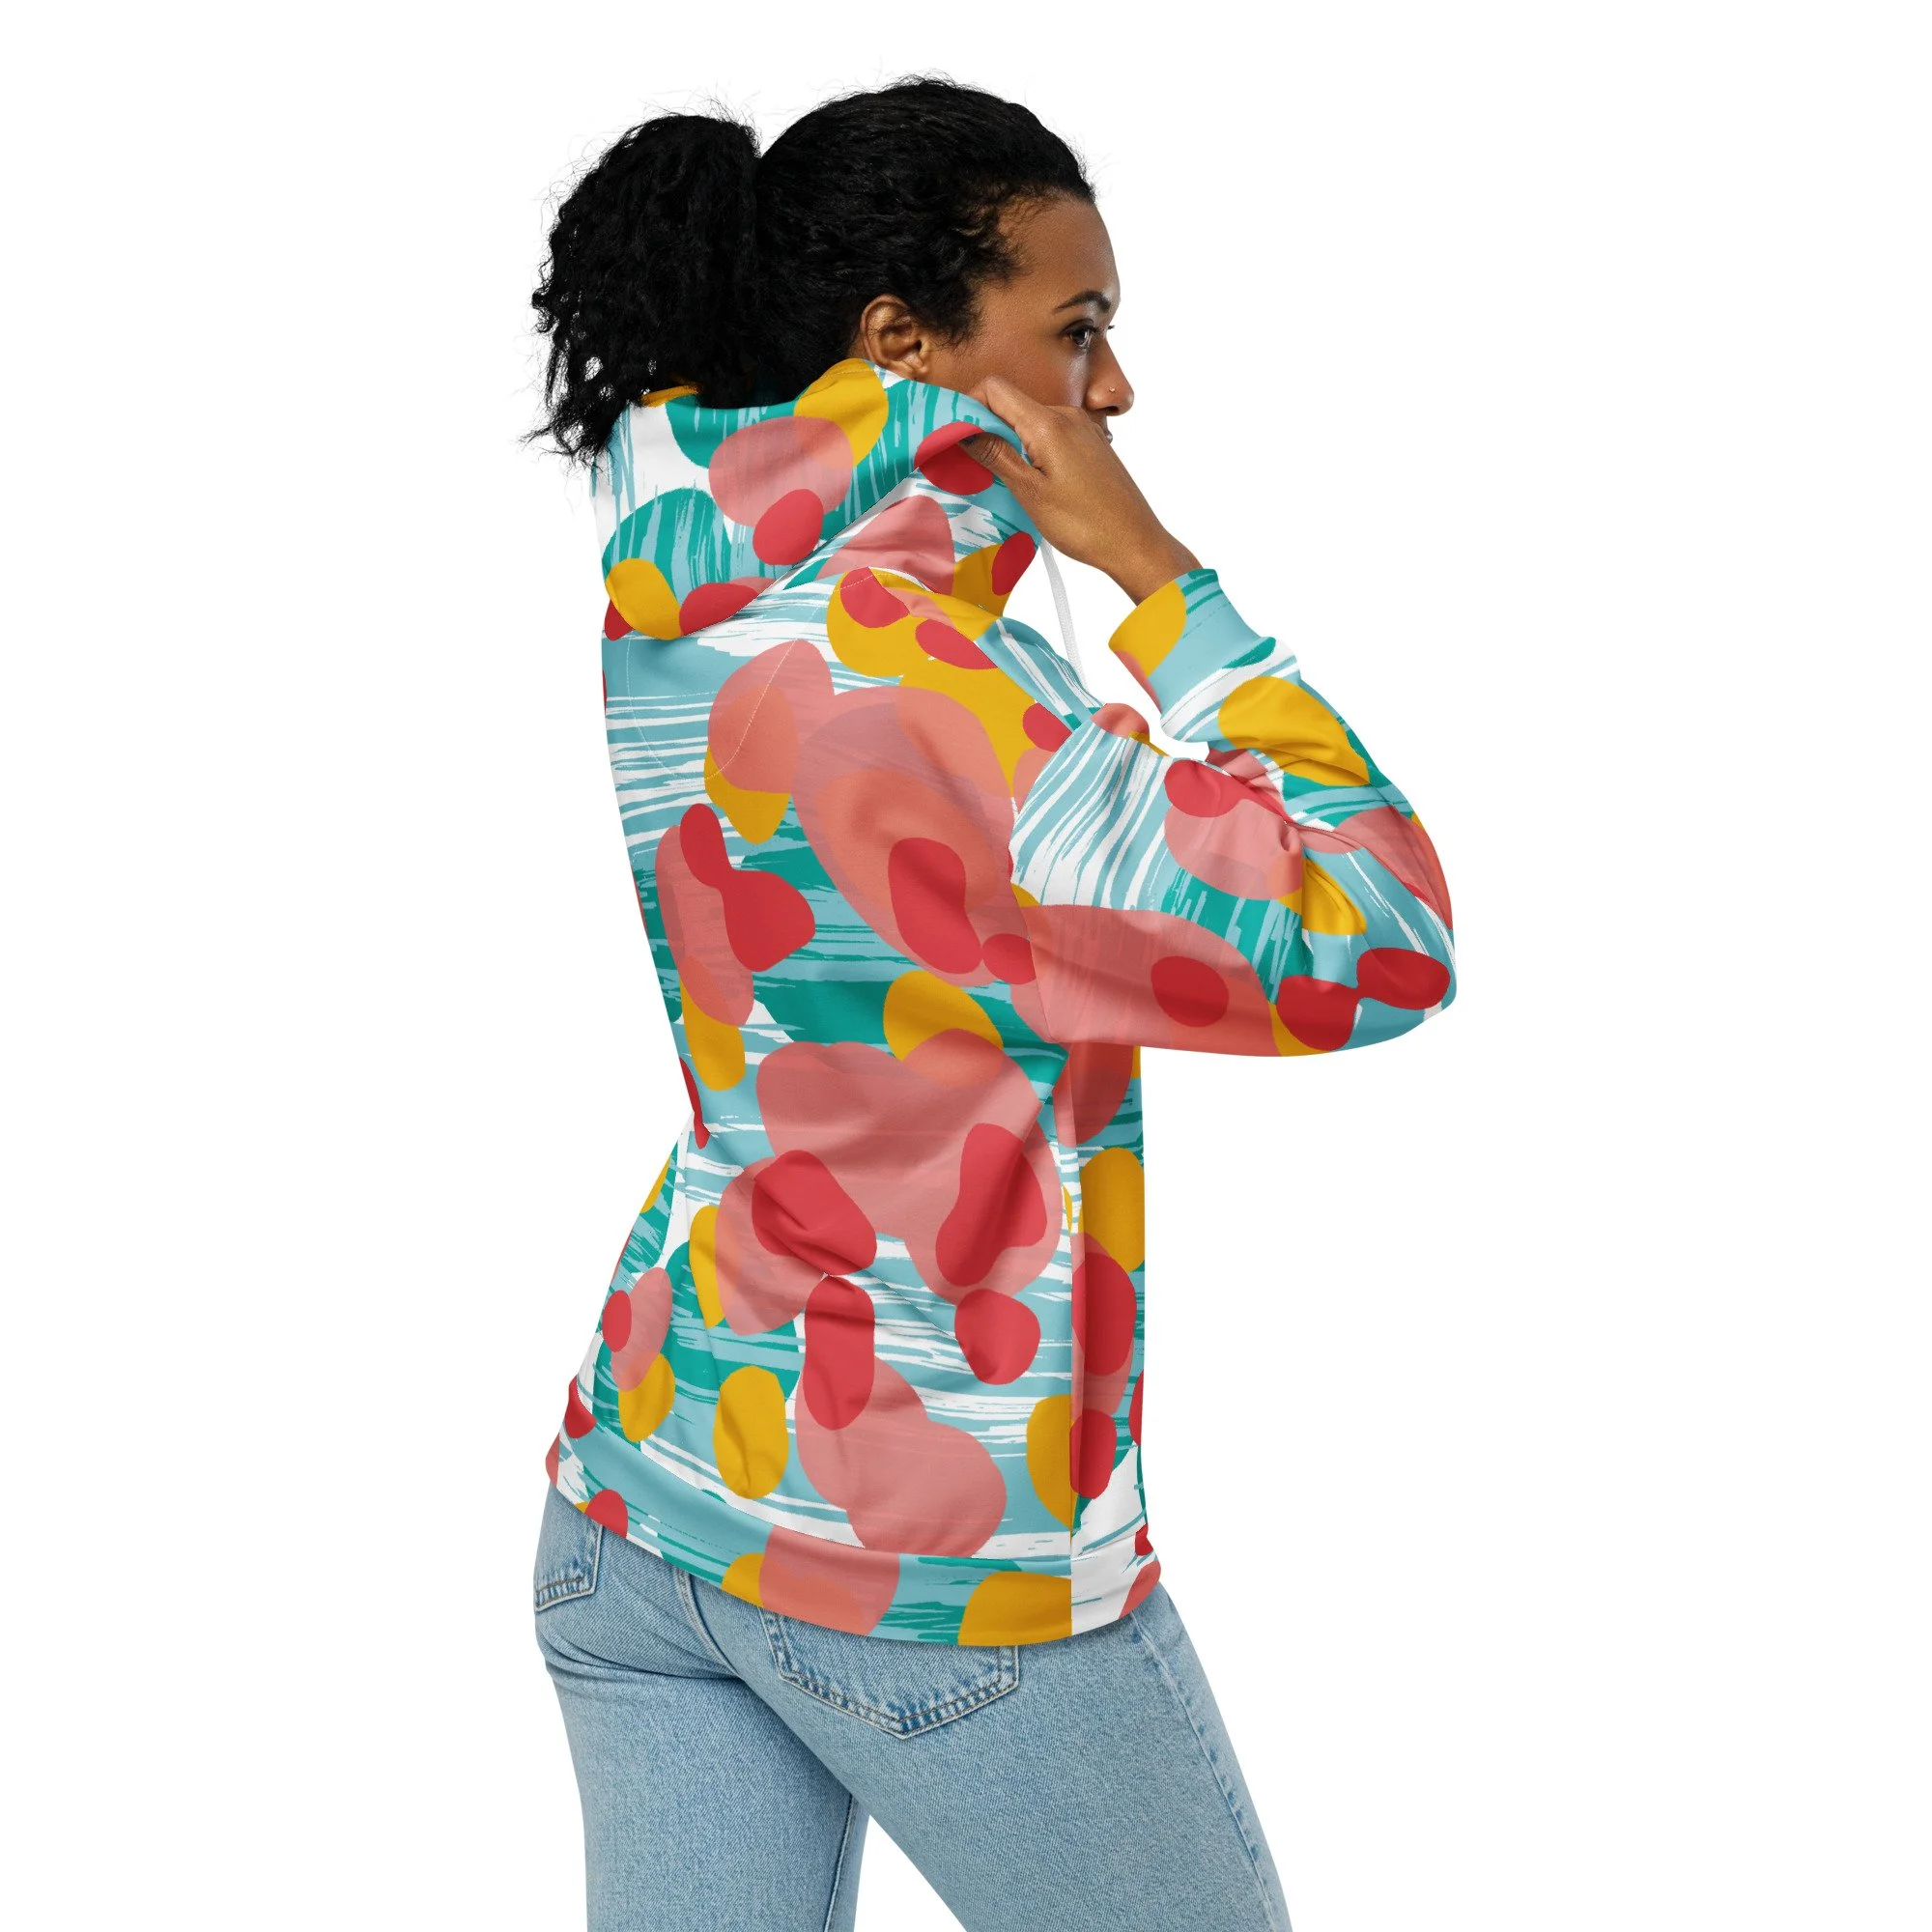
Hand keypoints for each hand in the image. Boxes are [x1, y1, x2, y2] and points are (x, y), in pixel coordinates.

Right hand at [962, 375, 1199, 604]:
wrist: (1136, 544)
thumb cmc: (1085, 524)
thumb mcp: (1030, 492)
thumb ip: (995, 455)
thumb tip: (961, 429)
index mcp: (1048, 422)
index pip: (994, 388)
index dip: (968, 405)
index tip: (954, 436)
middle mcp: (1067, 415)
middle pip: (1011, 404)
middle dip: (986, 428)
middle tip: (972, 466)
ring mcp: (1082, 429)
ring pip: (1030, 422)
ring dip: (1010, 443)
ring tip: (1003, 481)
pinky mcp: (1090, 445)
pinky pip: (1051, 436)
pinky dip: (1032, 451)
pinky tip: (1032, 483)